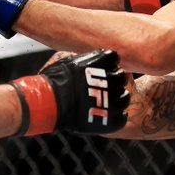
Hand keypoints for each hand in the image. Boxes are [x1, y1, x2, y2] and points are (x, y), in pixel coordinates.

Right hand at [10, 49, 129, 135]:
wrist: (49, 104)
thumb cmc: (54, 81)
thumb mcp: (66, 59)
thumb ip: (83, 58)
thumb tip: (84, 56)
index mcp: (101, 62)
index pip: (115, 58)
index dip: (108, 63)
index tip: (101, 69)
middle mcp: (111, 79)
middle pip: (122, 76)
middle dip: (113, 80)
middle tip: (102, 86)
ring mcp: (112, 100)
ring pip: (125, 97)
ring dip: (117, 98)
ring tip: (104, 102)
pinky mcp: (112, 119)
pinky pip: (122, 116)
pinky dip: (115, 116)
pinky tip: (103, 114)